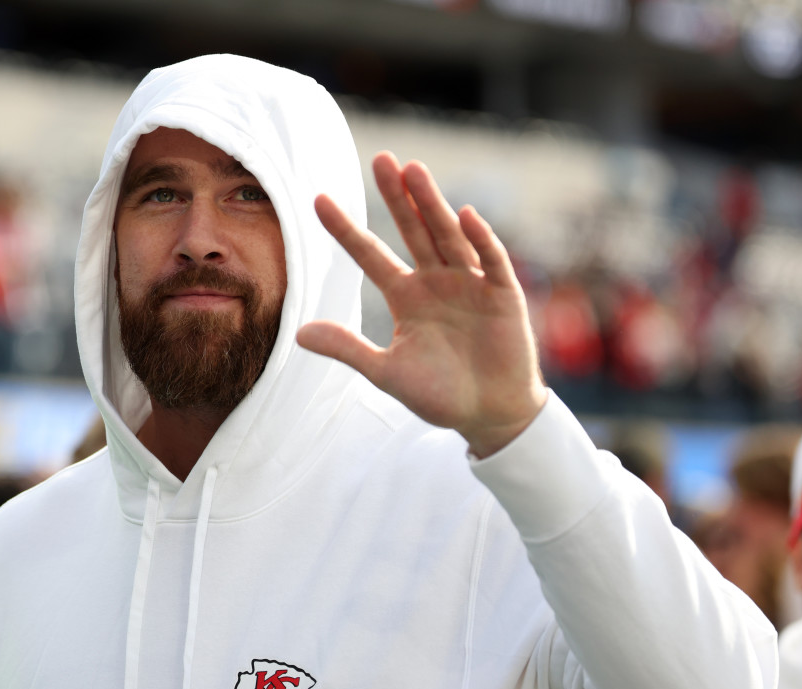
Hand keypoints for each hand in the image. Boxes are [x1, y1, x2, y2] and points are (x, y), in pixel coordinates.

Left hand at [298, 152, 547, 456]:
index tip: (318, 199)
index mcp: (406, 296)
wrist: (489, 416)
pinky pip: (491, 261)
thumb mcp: (387, 372)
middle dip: (397, 197)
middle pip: (412, 230)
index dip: (346, 229)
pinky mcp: (503, 294)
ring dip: (432, 204)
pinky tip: (466, 215)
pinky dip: (480, 239)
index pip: (370, 254)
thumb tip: (299, 335)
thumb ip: (348, 349)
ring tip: (413, 170)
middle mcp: (436, 281)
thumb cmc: (440, 395)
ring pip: (447, 236)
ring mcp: (470, 284)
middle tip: (381, 159)